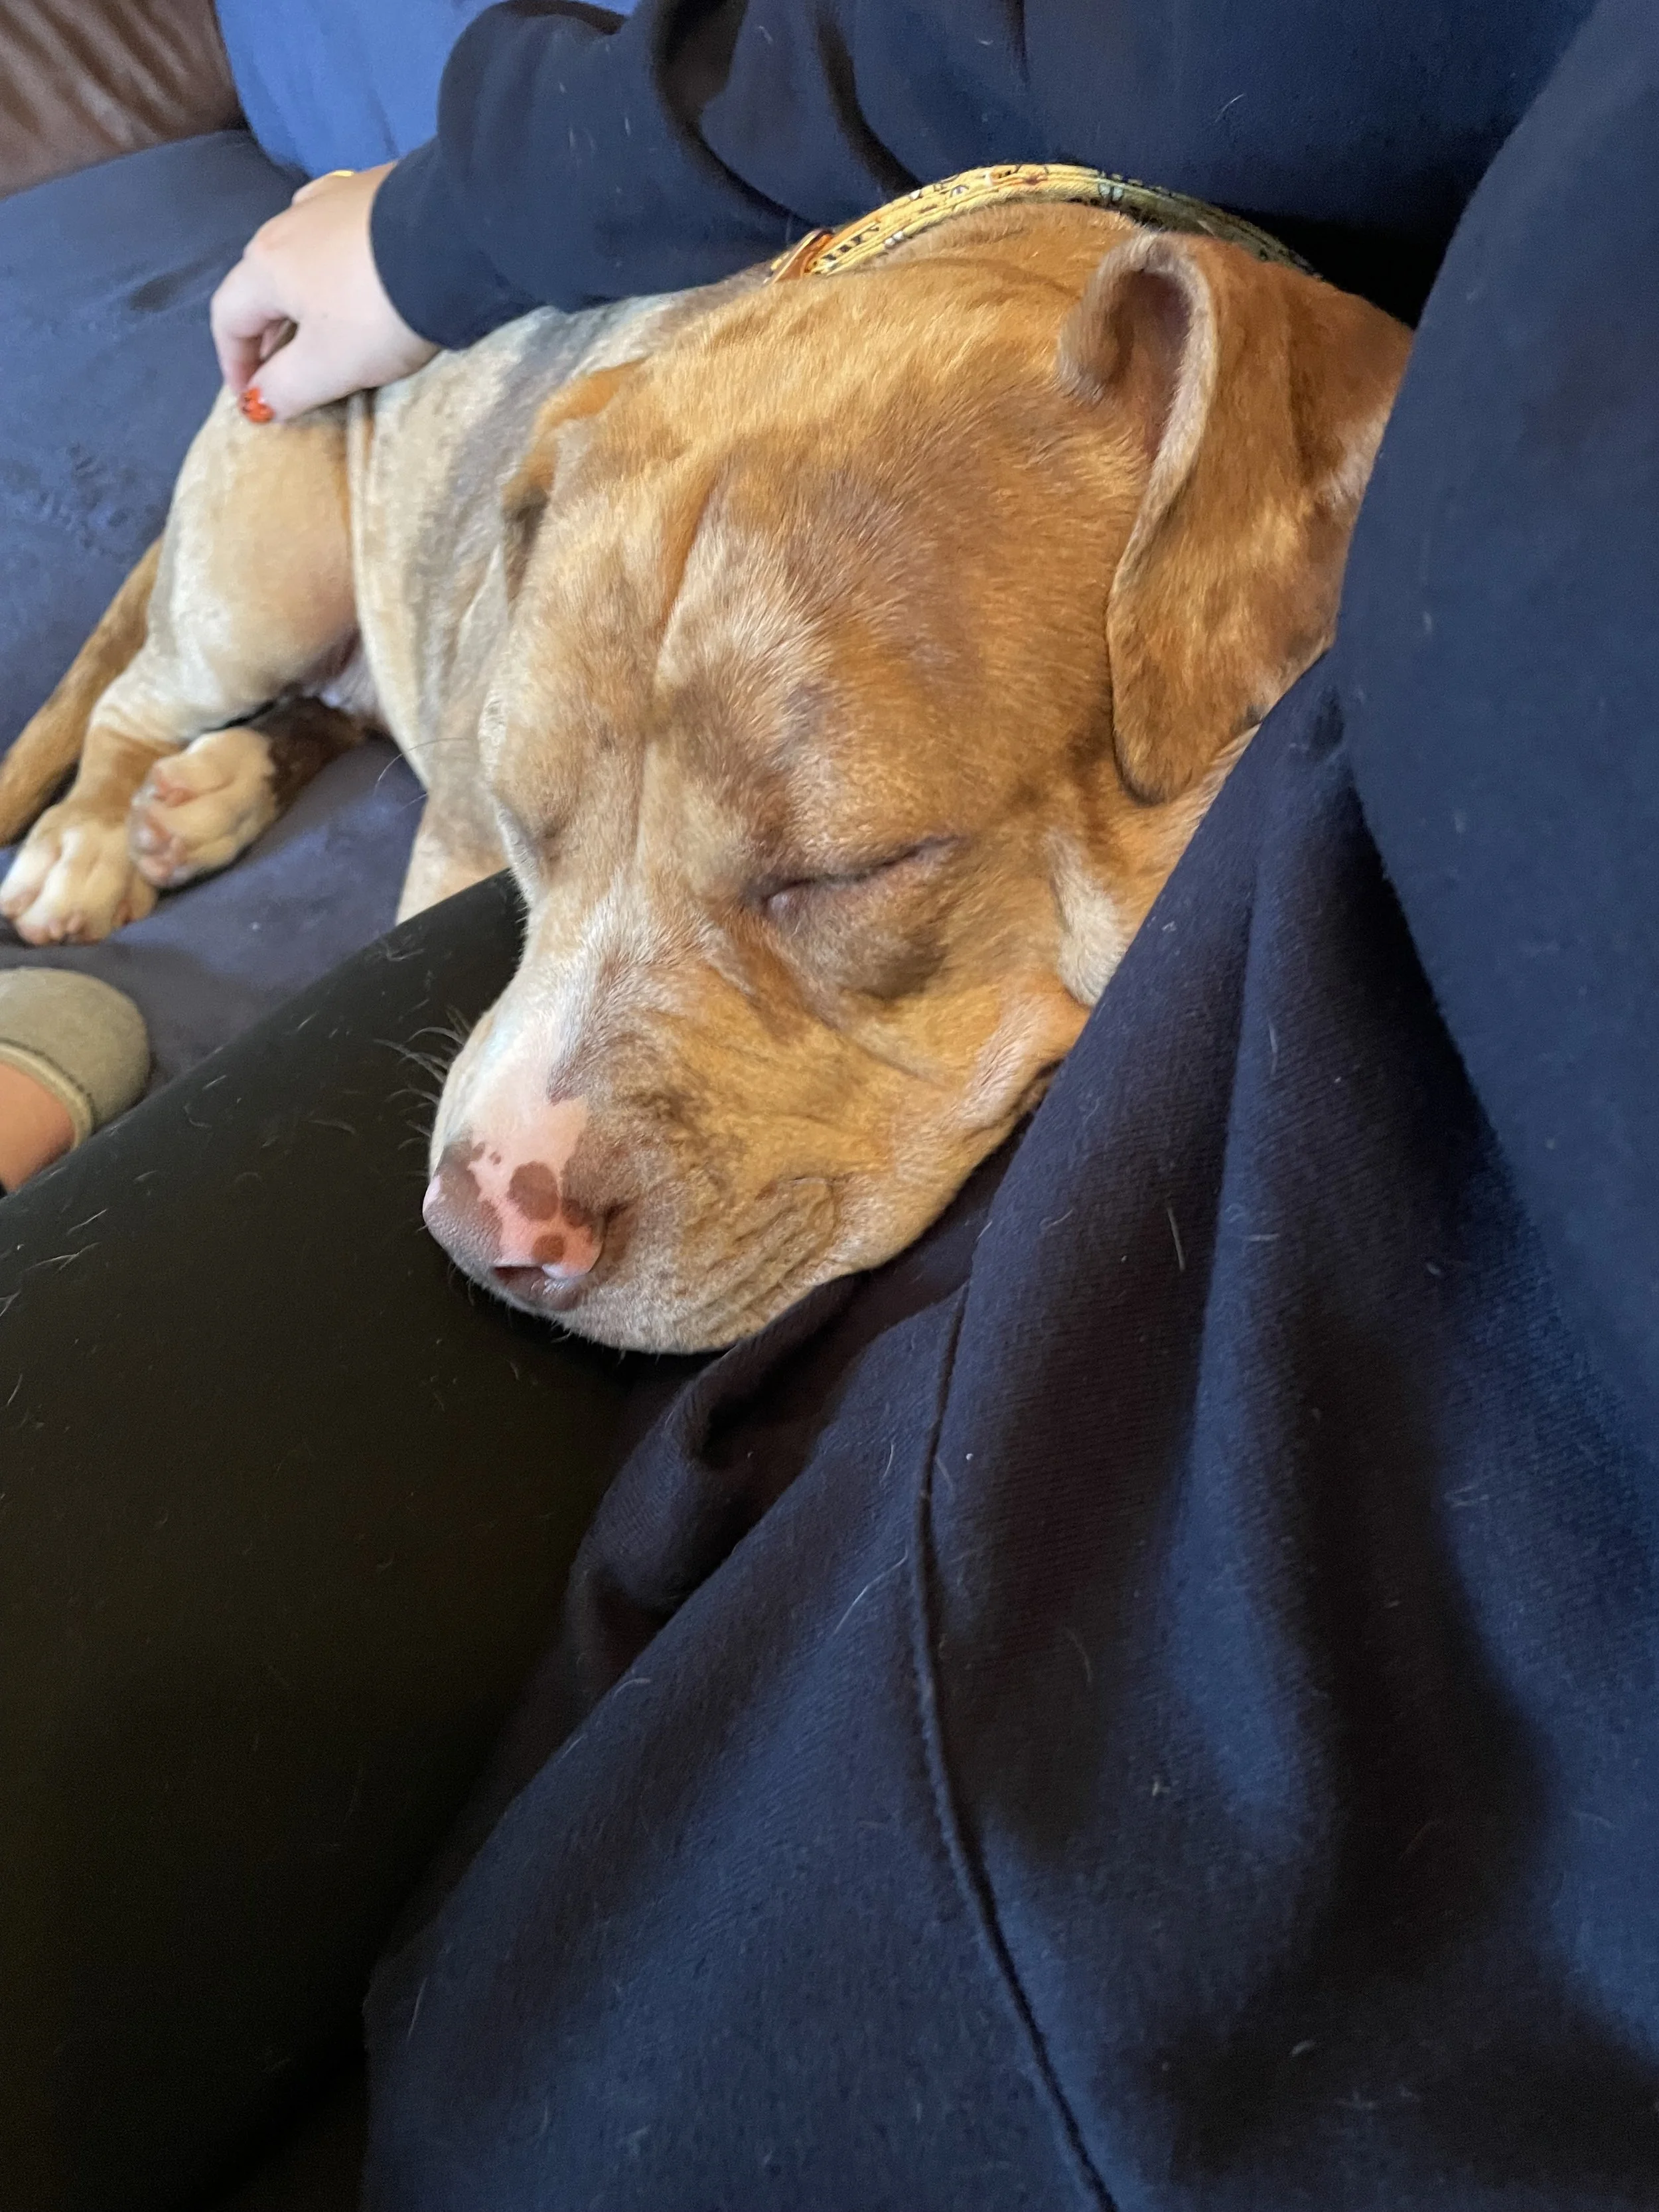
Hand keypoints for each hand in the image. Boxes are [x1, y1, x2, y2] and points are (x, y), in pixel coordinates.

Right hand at [211, 165, 438, 421]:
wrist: (455, 240)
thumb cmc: (380, 311)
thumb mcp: (329, 365)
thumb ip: (286, 387)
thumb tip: (256, 401)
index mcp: (265, 263)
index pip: (227, 316)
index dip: (233, 362)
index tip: (248, 397)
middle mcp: (288, 220)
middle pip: (260, 280)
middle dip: (265, 328)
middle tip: (280, 367)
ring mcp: (332, 197)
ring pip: (298, 252)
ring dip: (298, 293)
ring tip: (317, 325)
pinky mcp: (375, 187)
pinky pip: (338, 231)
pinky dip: (334, 265)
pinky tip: (355, 276)